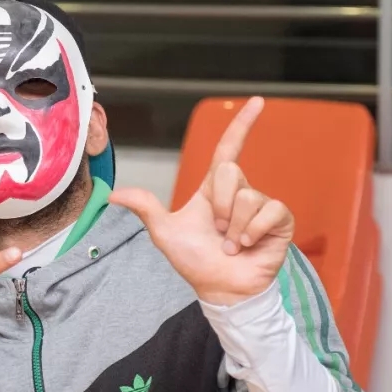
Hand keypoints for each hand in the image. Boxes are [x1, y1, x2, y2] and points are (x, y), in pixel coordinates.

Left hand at [110, 97, 293, 305]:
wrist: (220, 289)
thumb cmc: (196, 262)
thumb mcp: (165, 233)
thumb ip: (146, 208)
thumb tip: (113, 195)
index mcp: (215, 189)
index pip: (229, 148)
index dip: (242, 125)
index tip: (257, 102)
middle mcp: (239, 192)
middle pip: (230, 171)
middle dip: (218, 204)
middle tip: (216, 231)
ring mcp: (261, 207)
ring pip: (247, 197)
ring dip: (233, 227)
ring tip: (231, 245)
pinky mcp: (279, 222)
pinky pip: (269, 210)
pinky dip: (253, 231)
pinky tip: (247, 245)